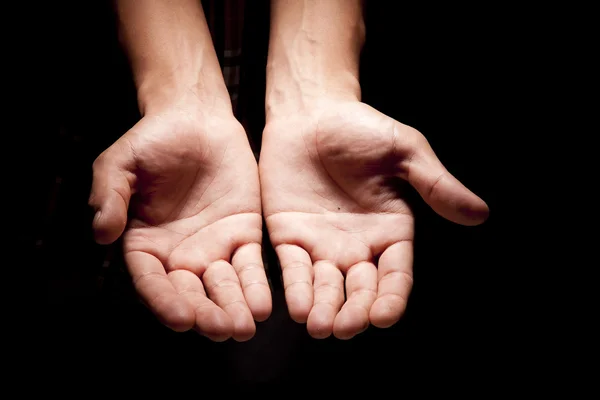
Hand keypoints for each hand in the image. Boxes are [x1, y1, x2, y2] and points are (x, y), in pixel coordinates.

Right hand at [89, 102, 270, 340]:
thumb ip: (110, 196)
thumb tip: (101, 232)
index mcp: (145, 244)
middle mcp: (179, 254)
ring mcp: (213, 247)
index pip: (152, 281)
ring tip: (243, 327)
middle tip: (219, 329)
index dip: (164, 301)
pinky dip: (256, 286)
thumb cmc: (153, 140)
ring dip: (232, 308)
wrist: (195, 120)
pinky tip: (263, 304)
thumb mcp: (120, 163)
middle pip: (190, 293)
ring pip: (222, 287)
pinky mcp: (243, 235)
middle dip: (204, 313)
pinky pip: (250, 266)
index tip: (179, 319)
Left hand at [260, 100, 487, 338]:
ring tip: (318, 326)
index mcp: (391, 231)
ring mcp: (322, 244)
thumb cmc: (361, 128)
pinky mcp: (289, 237)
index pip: (396, 273)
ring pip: (326, 287)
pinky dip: (295, 288)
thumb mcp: (405, 151)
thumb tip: (480, 213)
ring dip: (324, 308)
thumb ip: (435, 184)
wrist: (311, 112)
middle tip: (345, 327)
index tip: (384, 317)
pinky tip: (295, 306)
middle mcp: (358, 246)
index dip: (392, 296)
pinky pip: (293, 268)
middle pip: (360, 289)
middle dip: (354, 311)